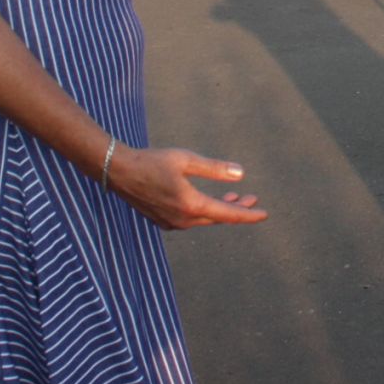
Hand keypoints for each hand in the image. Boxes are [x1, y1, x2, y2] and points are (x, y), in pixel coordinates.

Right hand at [108, 146, 265, 229]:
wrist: (119, 172)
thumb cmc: (153, 161)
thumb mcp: (187, 160)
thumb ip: (215, 169)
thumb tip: (241, 174)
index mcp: (191, 205)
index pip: (228, 214)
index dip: (248, 214)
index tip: (264, 214)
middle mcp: (182, 219)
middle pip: (217, 218)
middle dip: (236, 209)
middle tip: (251, 199)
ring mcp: (171, 223)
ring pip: (203, 219)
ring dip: (219, 209)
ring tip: (233, 198)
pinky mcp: (162, 221)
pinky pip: (190, 220)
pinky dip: (203, 212)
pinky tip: (207, 201)